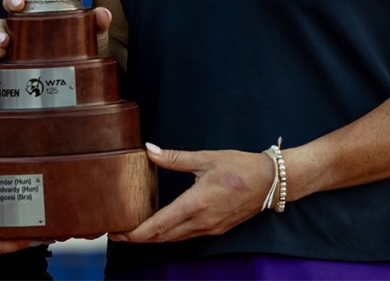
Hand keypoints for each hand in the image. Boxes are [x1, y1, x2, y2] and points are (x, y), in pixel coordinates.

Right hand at [0, 0, 111, 58]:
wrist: (80, 73)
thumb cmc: (83, 47)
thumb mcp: (92, 35)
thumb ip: (98, 23)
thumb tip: (103, 13)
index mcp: (46, 6)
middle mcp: (29, 17)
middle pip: (12, 3)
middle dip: (11, 0)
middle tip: (18, 6)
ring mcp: (20, 34)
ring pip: (2, 23)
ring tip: (5, 39)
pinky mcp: (14, 51)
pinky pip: (1, 45)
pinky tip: (2, 52)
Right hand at [0, 191, 45, 264]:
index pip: (2, 247)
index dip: (24, 242)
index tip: (44, 234)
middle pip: (6, 248)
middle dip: (27, 239)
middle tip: (51, 226)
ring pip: (1, 244)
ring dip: (19, 236)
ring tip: (40, 223)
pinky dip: (7, 232)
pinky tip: (17, 222)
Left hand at [108, 144, 273, 243]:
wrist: (271, 181)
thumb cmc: (239, 166)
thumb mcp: (205, 158)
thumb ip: (174, 158)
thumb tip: (149, 149)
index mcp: (197, 204)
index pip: (160, 225)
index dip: (137, 233)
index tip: (118, 233)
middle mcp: (202, 222)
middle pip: (163, 237)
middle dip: (139, 238)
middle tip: (118, 233)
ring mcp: (210, 228)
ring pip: (175, 239)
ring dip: (154, 238)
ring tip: (134, 231)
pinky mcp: (217, 229)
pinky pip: (187, 236)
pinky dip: (170, 235)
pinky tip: (161, 227)